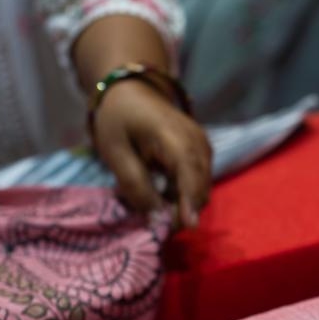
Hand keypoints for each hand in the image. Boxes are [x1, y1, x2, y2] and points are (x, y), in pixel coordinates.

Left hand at [92, 80, 211, 228]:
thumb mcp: (115, 152)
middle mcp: (197, 141)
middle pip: (200, 186)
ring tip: (158, 212)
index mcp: (173, 136)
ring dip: (184, 204)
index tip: (187, 226)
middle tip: (159, 228)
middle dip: (184, 211)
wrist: (132, 90)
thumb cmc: (118, 119)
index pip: (189, 173)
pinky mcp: (202, 153)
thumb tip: (155, 216)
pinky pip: (198, 181)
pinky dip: (184, 194)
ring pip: (201, 187)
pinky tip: (164, 196)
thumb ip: (135, 185)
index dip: (189, 201)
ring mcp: (203, 147)